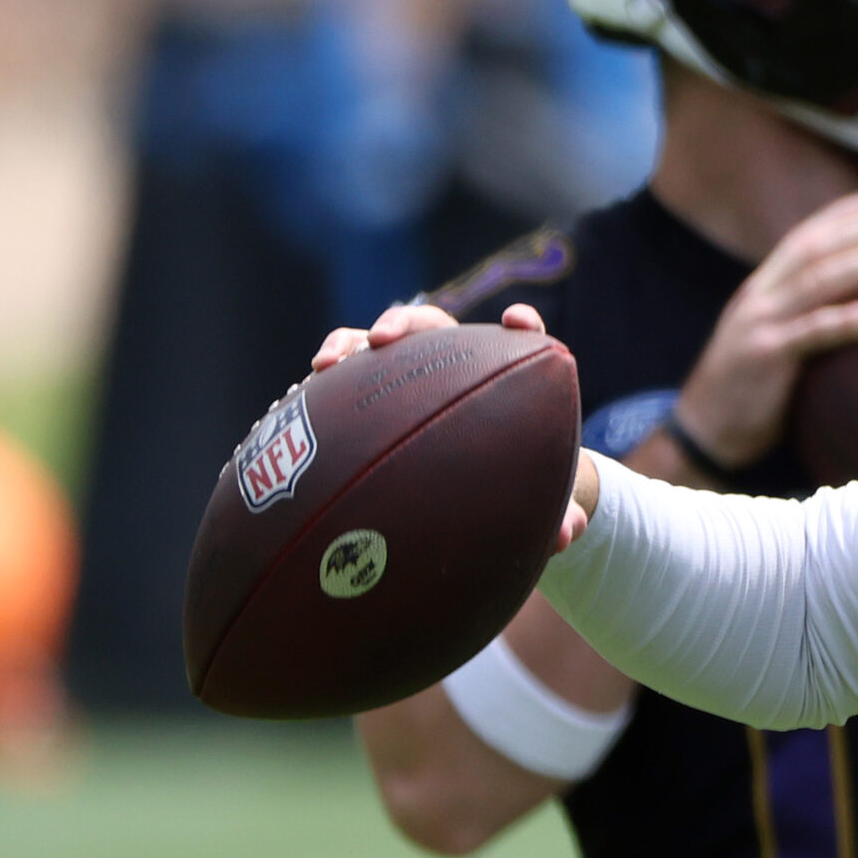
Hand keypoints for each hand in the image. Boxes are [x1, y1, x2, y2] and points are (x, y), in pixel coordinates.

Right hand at [307, 302, 598, 547]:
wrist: (474, 490)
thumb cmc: (512, 486)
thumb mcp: (535, 502)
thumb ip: (558, 515)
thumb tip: (567, 536)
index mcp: (498, 378)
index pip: (518, 339)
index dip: (522, 326)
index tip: (519, 321)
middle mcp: (448, 367)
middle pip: (429, 328)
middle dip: (405, 324)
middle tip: (383, 339)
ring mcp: (401, 377)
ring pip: (372, 347)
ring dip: (346, 345)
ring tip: (323, 365)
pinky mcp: (366, 397)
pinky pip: (338, 385)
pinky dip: (319, 389)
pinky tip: (290, 407)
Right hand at [670, 191, 857, 476]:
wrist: (702, 433)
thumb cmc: (747, 392)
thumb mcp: (773, 342)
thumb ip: (802, 317)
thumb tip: (853, 305)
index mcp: (761, 289)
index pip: (803, 238)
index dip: (841, 215)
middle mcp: (759, 295)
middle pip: (817, 248)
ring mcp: (760, 322)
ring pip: (819, 279)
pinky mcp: (766, 355)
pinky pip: (816, 331)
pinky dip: (854, 318)